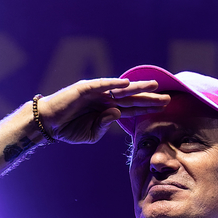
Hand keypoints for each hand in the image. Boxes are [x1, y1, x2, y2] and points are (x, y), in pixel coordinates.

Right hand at [36, 78, 169, 143]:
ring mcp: (96, 92)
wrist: (48, 125)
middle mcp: (105, 99)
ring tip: (154, 85)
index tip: (164, 108)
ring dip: (137, 87)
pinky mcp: (84, 89)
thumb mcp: (91, 134)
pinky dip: (114, 83)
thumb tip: (116, 113)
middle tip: (169, 98)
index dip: (148, 108)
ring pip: (121, 89)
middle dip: (150, 98)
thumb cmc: (69, 130)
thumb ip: (105, 125)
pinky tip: (126, 84)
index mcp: (107, 111)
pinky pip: (102, 85)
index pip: (132, 109)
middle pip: (132, 98)